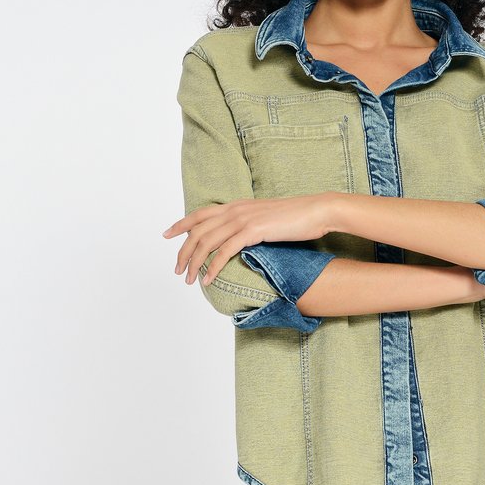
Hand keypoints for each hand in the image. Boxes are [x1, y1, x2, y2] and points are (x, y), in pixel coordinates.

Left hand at [162, 192, 332, 286]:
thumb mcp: (267, 218)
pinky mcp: (253, 231)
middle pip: (198, 230)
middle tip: (178, 270)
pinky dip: (213, 267)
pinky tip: (208, 279)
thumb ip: (250, 225)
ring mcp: (243, 219)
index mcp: (237, 205)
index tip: (167, 235)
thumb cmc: (297, 217)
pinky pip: (225, 251)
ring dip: (194, 262)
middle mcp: (235, 209)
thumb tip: (241, 238)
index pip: (200, 213)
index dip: (181, 224)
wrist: (317, 211)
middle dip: (184, 251)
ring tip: (189, 279)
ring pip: (207, 242)